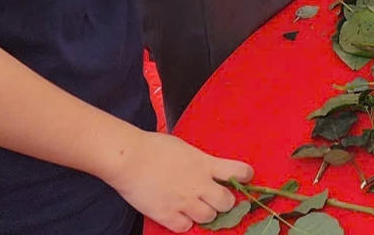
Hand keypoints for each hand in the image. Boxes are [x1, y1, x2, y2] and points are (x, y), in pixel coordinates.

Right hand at [104, 130, 251, 232]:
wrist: (128, 158)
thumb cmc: (153, 147)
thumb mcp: (186, 149)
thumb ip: (200, 162)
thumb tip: (207, 170)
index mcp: (205, 164)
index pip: (238, 172)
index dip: (244, 176)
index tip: (244, 178)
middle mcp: (199, 185)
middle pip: (226, 202)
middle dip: (224, 201)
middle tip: (216, 198)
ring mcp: (184, 202)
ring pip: (209, 218)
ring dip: (205, 214)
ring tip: (195, 207)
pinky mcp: (167, 215)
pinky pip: (185, 227)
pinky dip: (184, 223)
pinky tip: (178, 214)